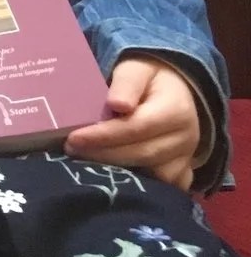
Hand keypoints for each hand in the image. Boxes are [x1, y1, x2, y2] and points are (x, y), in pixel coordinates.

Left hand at [66, 57, 201, 189]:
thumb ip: (127, 84)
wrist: (174, 90)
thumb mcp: (137, 69)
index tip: (73, 138)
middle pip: (142, 153)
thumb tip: (117, 105)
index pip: (137, 127)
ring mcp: (186, 158)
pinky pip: (164, 187)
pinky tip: (112, 177)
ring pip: (153, 176)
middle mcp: (187, 138)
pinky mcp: (183, 172)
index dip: (104, 135)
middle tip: (70, 150)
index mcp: (176, 110)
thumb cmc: (148, 77)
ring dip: (118, 172)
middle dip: (103, 155)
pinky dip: (140, 185)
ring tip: (85, 163)